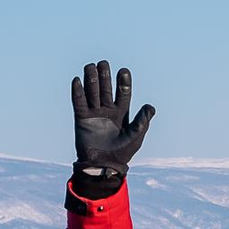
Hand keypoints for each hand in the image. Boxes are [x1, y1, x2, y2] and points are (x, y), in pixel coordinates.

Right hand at [71, 61, 154, 185]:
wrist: (103, 165)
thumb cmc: (123, 152)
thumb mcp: (136, 136)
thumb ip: (142, 121)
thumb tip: (151, 106)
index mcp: (122, 113)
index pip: (123, 93)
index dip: (123, 82)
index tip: (124, 70)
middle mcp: (107, 111)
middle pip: (106, 89)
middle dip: (105, 76)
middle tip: (103, 63)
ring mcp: (94, 114)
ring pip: (92, 92)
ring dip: (91, 79)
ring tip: (90, 66)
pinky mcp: (81, 119)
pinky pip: (78, 102)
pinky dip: (77, 91)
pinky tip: (77, 80)